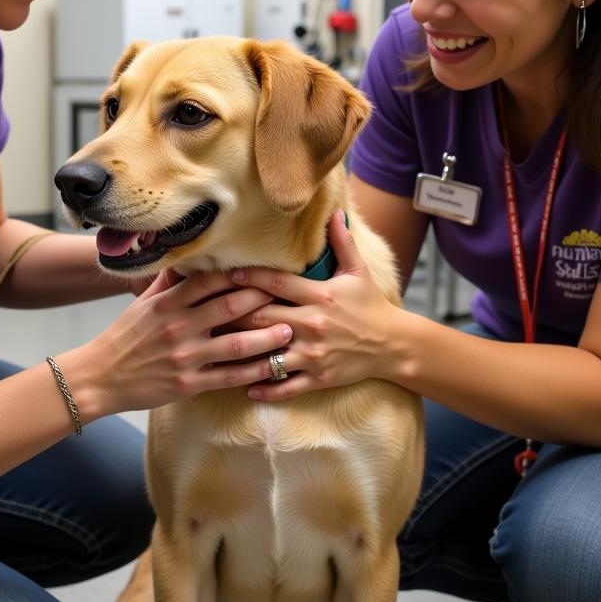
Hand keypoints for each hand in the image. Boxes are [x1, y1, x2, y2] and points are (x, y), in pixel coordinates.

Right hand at [73, 267, 293, 416]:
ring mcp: (185, 357)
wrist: (99, 377)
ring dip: (266, 337)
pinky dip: (253, 372)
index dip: (240, 274)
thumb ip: (170, 281)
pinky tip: (273, 367)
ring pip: (235, 344)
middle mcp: (178, 326)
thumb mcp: (144, 303)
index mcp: (167, 303)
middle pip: (228, 307)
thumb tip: (191, 256)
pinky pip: (228, 377)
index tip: (266, 269)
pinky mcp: (189, 384)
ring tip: (290, 331)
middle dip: (262, 299)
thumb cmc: (125, 337)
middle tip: (290, 294)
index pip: (210, 281)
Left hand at [225, 211, 403, 400]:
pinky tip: (245, 387)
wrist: (394, 345)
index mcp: (319, 295)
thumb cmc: (372, 306)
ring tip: (215, 350)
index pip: (275, 282)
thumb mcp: (358, 272)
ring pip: (267, 354)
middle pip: (261, 317)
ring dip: (240, 354)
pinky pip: (286, 386)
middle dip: (232, 314)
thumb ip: (343, 242)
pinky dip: (265, 388)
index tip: (225, 274)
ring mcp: (313, 353)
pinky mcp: (319, 377)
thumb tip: (335, 213)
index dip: (248, 277)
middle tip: (207, 311)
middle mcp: (312, 323)